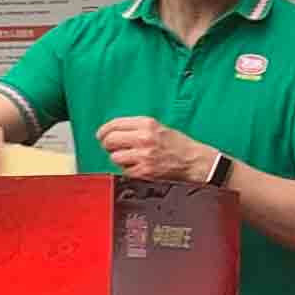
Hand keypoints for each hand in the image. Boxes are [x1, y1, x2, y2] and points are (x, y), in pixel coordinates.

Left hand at [95, 116, 209, 182]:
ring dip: (119, 158)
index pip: (114, 124)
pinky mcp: (144, 171)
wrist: (193, 161)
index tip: (101, 135)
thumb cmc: (177, 144)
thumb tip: (111, 132)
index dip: (104, 131)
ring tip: (131, 158)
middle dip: (108, 145)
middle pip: (110, 140)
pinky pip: (124, 170)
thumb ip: (136, 127)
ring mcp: (143, 155)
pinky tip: (138, 166)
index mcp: (147, 123)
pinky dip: (128, 169)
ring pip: (114, 157)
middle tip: (113, 148)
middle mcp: (144, 138)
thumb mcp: (158, 127)